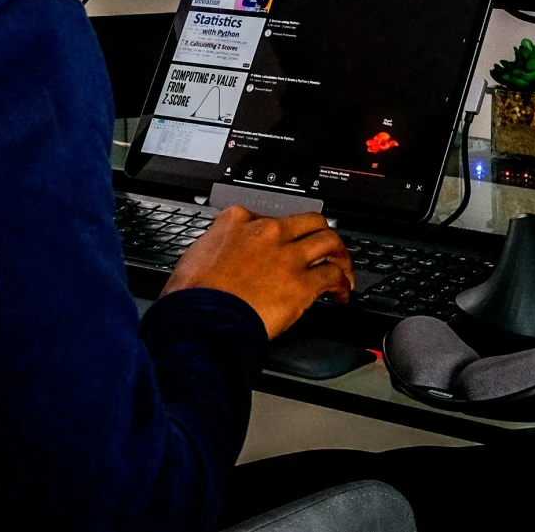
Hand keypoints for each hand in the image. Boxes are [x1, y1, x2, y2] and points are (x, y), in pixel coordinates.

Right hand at [161, 206, 353, 337]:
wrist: (202, 318)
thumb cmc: (193, 295)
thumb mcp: (195, 256)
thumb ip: (214, 250)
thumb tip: (218, 259)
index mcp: (237, 221)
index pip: (269, 216)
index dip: (281, 231)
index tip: (283, 241)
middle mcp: (267, 232)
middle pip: (309, 220)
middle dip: (321, 232)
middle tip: (326, 246)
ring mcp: (287, 256)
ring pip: (329, 241)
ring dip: (340, 255)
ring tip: (342, 267)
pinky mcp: (302, 283)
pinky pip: (333, 276)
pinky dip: (342, 284)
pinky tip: (342, 293)